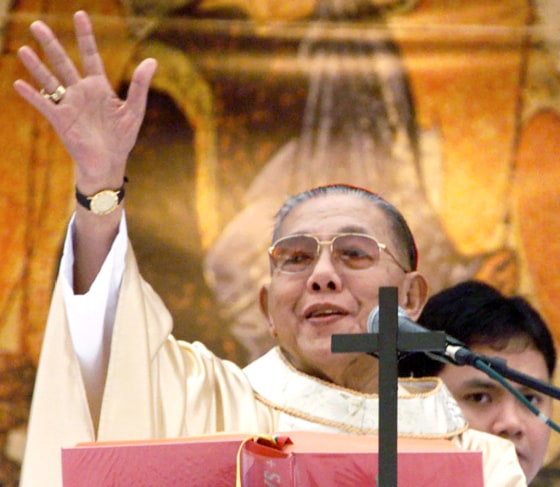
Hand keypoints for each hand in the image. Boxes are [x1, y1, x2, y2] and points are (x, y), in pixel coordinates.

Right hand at [13, 10, 156, 191]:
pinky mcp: (60, 120)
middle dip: (51, 44)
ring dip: (37, 67)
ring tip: (24, 50)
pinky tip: (20, 84)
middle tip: (37, 25)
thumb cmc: (122, 137)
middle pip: (63, 63)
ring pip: (50, 81)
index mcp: (99, 87)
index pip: (91, 55)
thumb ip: (140, 86)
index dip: (85, 36)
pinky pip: (44, 105)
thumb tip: (152, 61)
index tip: (79, 14)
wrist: (109, 162)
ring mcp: (69, 105)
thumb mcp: (135, 110)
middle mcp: (81, 92)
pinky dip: (32, 95)